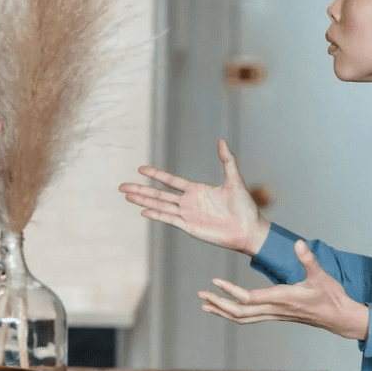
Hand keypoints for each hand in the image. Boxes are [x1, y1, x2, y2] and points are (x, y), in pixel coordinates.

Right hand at [118, 139, 269, 255]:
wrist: (249, 230)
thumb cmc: (245, 206)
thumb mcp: (235, 179)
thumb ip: (227, 160)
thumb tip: (222, 140)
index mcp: (197, 190)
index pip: (170, 181)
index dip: (156, 174)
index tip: (140, 168)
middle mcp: (188, 202)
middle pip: (158, 194)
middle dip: (140, 189)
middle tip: (122, 186)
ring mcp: (187, 215)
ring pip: (159, 206)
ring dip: (142, 201)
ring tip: (126, 196)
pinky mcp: (189, 227)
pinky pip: (169, 219)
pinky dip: (155, 215)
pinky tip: (142, 211)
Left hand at [197, 240, 369, 340]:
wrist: (339, 317)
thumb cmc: (331, 296)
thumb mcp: (321, 275)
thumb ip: (308, 259)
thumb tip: (299, 244)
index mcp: (282, 298)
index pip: (250, 298)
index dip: (231, 291)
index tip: (215, 282)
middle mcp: (275, 310)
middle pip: (240, 312)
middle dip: (218, 304)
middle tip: (200, 296)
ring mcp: (274, 315)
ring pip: (242, 318)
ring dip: (222, 311)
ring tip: (205, 305)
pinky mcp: (275, 315)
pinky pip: (249, 318)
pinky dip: (234, 314)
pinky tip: (224, 309)